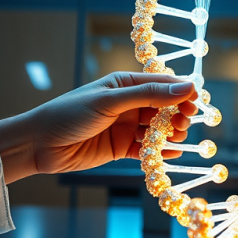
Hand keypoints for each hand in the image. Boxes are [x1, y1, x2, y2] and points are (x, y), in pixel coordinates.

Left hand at [0, 72, 197, 181]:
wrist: (39, 144)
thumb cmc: (70, 113)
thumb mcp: (110, 100)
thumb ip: (148, 95)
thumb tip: (185, 87)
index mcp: (124, 84)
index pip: (160, 84)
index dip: (181, 91)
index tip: (197, 101)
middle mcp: (127, 104)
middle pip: (163, 108)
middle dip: (177, 114)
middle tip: (184, 122)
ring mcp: (124, 127)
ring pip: (157, 130)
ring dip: (170, 134)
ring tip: (177, 138)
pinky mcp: (120, 148)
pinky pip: (146, 149)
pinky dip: (159, 151)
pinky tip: (171, 153)